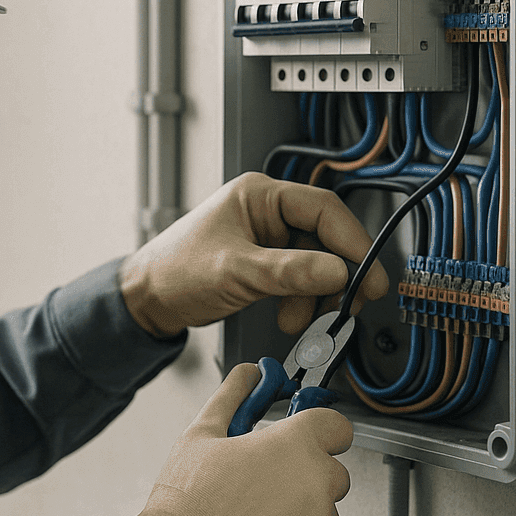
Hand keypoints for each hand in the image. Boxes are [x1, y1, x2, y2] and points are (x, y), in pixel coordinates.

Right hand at [86, 363, 352, 515]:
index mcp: (293, 444)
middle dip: (304, 478)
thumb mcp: (201, 434)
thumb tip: (248, 374)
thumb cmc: (187, 503)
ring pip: (324, 515)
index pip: (336, 426)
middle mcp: (316, 482)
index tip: (304, 440)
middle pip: (332, 473)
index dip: (319, 432)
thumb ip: (234, 397)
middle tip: (263, 489)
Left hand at [119, 172, 390, 338]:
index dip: (352, 241)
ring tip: (303, 319)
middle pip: (324, 239)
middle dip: (336, 275)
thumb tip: (337, 271)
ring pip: (315, 264)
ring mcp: (266, 239)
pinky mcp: (264, 264)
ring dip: (316, 295)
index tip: (369, 273)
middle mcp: (266, 212)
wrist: (146, 301)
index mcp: (259, 195)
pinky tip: (292, 318)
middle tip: (350, 303)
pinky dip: (302, 301)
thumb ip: (289, 272)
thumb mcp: (237, 272)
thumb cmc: (174, 272)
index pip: (323, 209)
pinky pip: (299, 280)